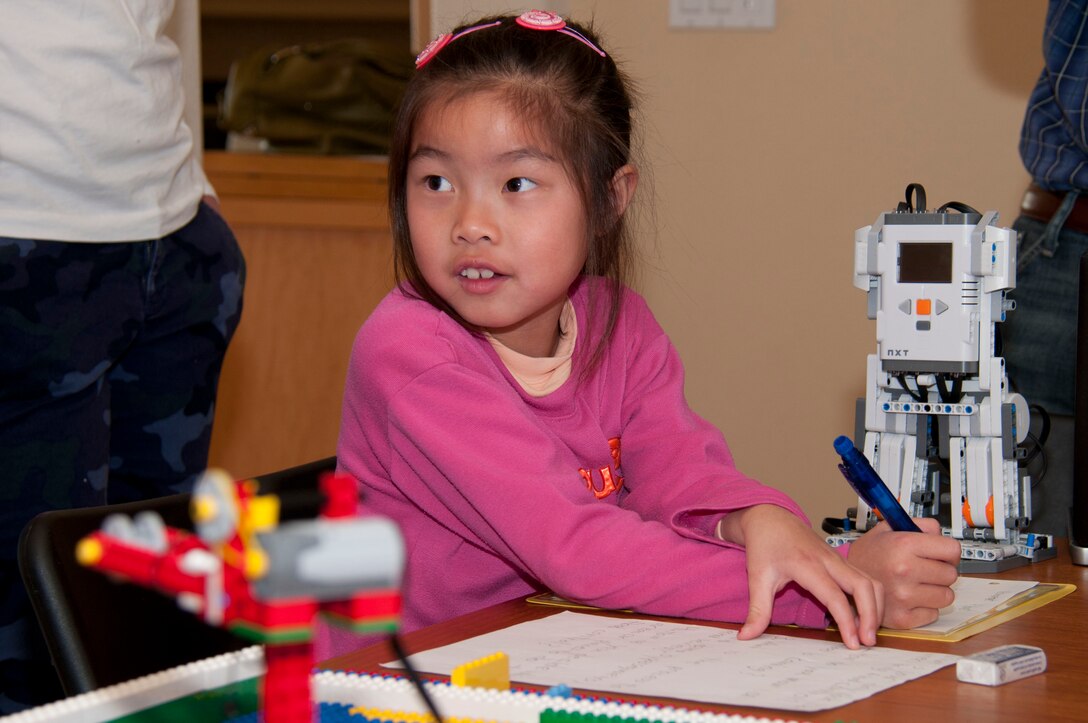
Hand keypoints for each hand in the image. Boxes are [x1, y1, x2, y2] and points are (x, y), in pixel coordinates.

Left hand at [719, 504, 883, 648]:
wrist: (768, 516)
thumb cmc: (763, 545)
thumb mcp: (756, 577)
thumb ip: (757, 610)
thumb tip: (745, 636)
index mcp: (807, 565)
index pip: (835, 596)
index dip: (847, 621)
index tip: (852, 644)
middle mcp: (828, 560)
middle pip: (864, 586)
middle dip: (871, 615)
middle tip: (867, 642)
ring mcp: (838, 558)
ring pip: (870, 581)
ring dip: (875, 606)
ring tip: (868, 632)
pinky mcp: (841, 560)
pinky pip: (864, 578)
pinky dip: (870, 597)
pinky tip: (863, 616)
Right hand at [846, 517, 960, 628]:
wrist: (844, 578)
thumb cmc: (869, 554)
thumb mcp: (890, 528)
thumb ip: (920, 525)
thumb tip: (942, 535)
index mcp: (904, 544)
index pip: (953, 550)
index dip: (947, 551)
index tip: (940, 554)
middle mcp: (904, 570)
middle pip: (951, 574)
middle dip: (941, 571)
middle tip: (924, 569)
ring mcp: (904, 596)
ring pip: (946, 597)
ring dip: (935, 591)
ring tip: (917, 584)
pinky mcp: (902, 618)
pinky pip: (933, 614)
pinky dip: (925, 608)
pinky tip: (910, 599)